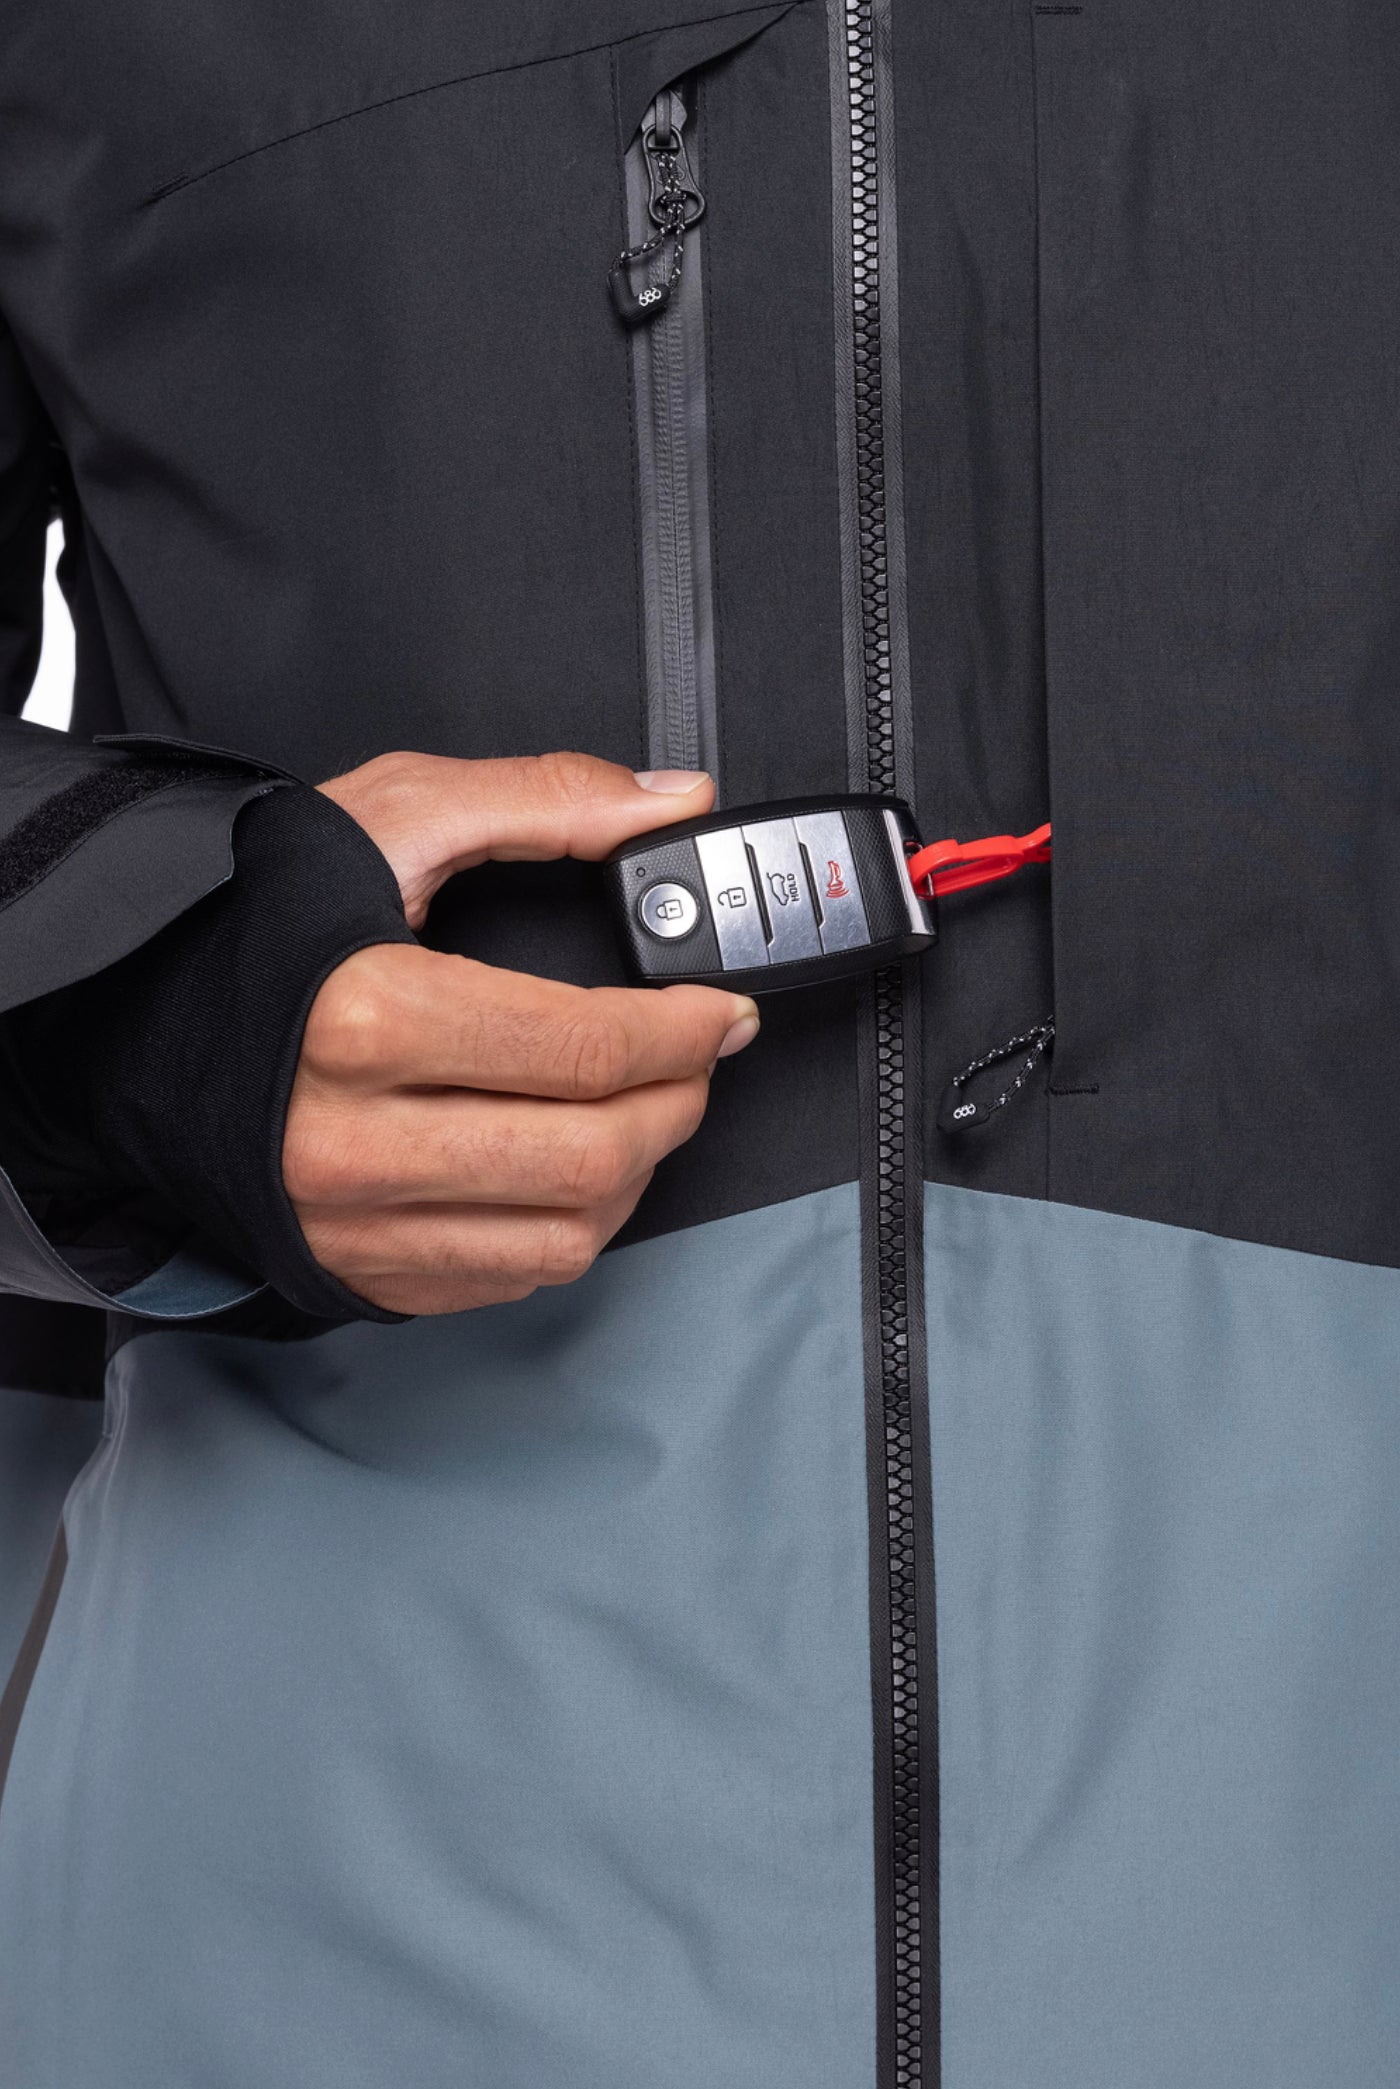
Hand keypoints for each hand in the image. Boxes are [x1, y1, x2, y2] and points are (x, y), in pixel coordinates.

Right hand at [286, 751, 757, 1314]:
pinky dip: (568, 1227)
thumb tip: (671, 803)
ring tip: (643, 1109)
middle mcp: (351, 1139)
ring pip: (563, 1234)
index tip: (721, 1011)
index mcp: (363, 1017)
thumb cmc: (253, 921)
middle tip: (695, 1058)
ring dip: (636, 1173)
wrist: (131, 1019)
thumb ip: (543, 799)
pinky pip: (507, 1279)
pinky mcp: (354, 1268)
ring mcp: (349, 1220)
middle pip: (589, 1154)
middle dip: (677, 1102)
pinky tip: (570, 1165)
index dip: (686, 1030)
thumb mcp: (390, 819)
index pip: (584, 1050)